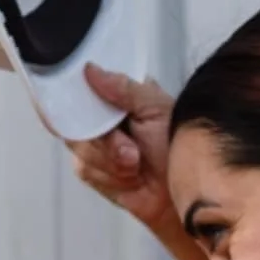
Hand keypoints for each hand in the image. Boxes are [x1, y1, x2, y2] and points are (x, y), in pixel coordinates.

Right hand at [67, 65, 210, 259]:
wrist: (186, 190)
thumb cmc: (178, 145)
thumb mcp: (156, 108)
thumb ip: (124, 88)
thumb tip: (91, 70)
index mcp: (116, 97)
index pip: (80, 90)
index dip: (74, 98)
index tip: (86, 111)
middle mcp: (101, 120)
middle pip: (74, 122)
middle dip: (104, 142)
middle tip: (131, 150)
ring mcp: (96, 146)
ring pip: (80, 149)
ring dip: (110, 161)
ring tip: (137, 163)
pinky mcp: (94, 172)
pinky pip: (86, 170)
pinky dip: (109, 176)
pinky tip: (130, 177)